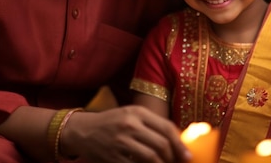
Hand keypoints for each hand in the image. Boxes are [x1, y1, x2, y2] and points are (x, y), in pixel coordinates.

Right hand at [62, 105, 191, 162]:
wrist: (82, 130)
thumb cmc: (112, 122)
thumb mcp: (131, 115)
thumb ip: (151, 124)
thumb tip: (177, 140)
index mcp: (138, 112)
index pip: (167, 127)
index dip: (180, 143)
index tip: (188, 155)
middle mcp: (130, 125)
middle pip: (162, 144)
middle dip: (173, 157)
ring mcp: (121, 141)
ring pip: (152, 158)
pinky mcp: (114, 157)